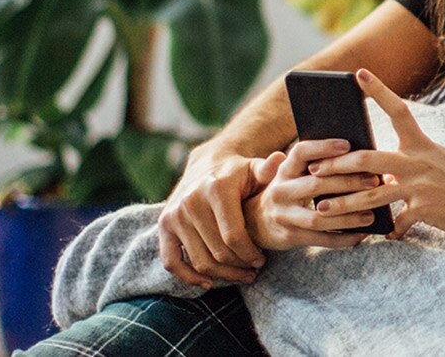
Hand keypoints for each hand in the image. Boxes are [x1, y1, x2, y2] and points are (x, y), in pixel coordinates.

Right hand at [157, 150, 271, 287]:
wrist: (206, 164)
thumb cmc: (238, 173)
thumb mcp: (255, 168)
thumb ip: (268, 170)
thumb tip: (280, 160)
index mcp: (216, 189)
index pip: (234, 237)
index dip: (250, 254)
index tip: (262, 260)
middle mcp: (191, 201)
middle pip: (218, 253)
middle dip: (239, 267)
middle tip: (254, 270)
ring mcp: (174, 214)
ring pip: (200, 261)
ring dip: (222, 276)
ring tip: (240, 275)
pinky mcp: (164, 225)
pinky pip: (171, 261)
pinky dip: (187, 277)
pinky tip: (208, 283)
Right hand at [245, 141, 385, 250]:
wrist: (256, 223)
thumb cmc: (286, 191)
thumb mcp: (288, 173)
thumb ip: (309, 162)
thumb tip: (348, 149)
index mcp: (284, 170)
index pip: (302, 152)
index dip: (323, 147)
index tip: (348, 145)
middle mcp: (281, 191)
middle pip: (316, 185)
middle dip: (348, 183)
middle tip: (375, 181)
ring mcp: (284, 215)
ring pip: (320, 217)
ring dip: (348, 216)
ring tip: (372, 214)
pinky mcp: (290, 236)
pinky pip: (321, 239)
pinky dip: (344, 238)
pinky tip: (362, 235)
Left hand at [309, 69, 444, 245]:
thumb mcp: (436, 160)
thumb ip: (407, 160)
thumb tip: (376, 168)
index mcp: (421, 143)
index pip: (398, 109)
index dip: (378, 90)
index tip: (358, 73)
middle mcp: (419, 161)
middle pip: (368, 158)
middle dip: (336, 165)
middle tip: (313, 169)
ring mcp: (422, 186)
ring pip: (373, 194)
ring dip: (343, 203)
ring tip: (322, 209)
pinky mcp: (426, 209)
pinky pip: (397, 222)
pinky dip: (387, 230)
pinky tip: (379, 235)